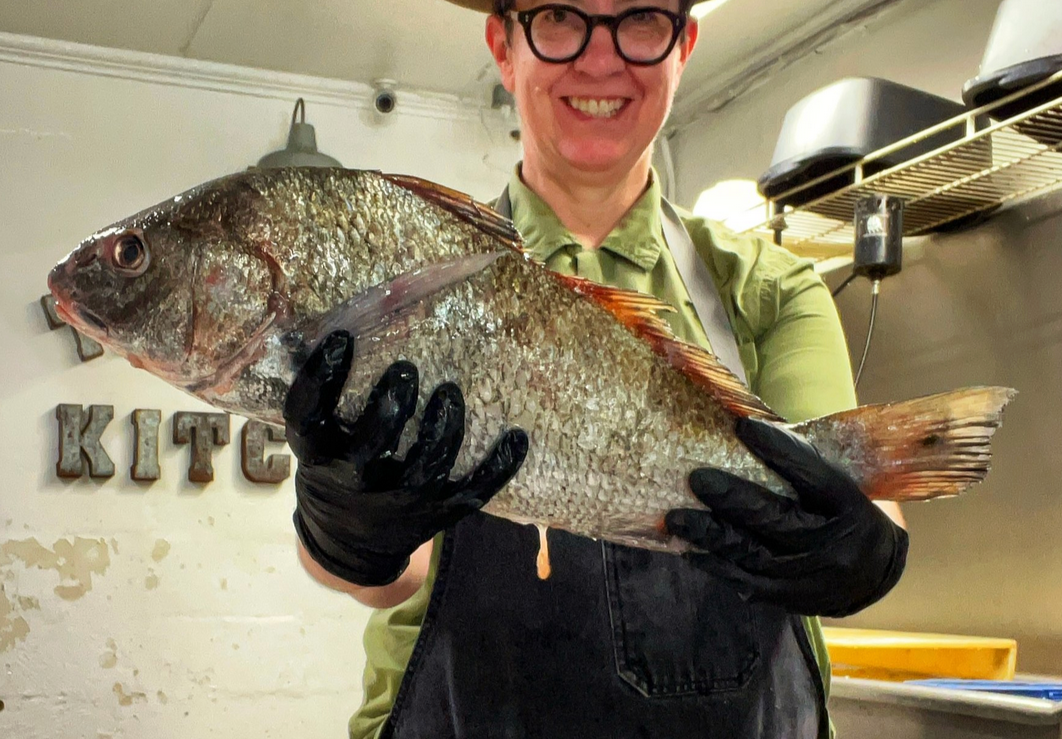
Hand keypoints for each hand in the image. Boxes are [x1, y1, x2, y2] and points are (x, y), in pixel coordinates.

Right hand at [284, 330, 528, 586]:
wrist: (348, 544)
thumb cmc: (333, 471)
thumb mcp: (313, 441)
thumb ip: (321, 397)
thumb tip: (333, 329)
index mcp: (318, 456)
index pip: (308, 414)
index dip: (321, 376)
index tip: (343, 338)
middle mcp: (355, 482)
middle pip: (371, 447)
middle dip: (391, 408)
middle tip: (405, 369)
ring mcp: (400, 502)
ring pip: (426, 470)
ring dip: (442, 430)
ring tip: (449, 392)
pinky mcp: (437, 513)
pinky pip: (474, 492)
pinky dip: (499, 467)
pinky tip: (517, 437)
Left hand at [665, 417, 907, 617]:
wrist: (874, 571)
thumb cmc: (844, 512)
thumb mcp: (836, 483)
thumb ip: (800, 463)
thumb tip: (745, 429)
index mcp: (849, 506)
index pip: (814, 476)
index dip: (780, 451)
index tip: (743, 427)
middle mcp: (833, 546)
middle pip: (778, 521)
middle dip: (733, 500)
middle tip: (697, 479)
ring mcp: (811, 578)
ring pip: (755, 557)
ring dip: (712, 536)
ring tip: (677, 519)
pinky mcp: (791, 600)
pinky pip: (747, 583)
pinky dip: (715, 565)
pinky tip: (689, 549)